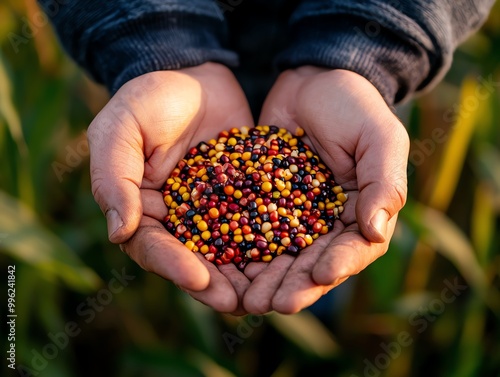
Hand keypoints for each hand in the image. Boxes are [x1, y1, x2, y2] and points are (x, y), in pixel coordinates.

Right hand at [87, 63, 253, 313]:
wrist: (194, 75)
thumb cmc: (149, 99)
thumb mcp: (120, 128)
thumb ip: (114, 176)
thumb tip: (118, 231)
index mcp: (142, 209)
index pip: (153, 246)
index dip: (172, 264)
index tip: (197, 278)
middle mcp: (178, 219)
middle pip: (193, 260)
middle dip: (214, 284)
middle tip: (236, 303)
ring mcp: (214, 211)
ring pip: (228, 252)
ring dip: (245, 276)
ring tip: (265, 295)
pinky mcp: (246, 198)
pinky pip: (258, 225)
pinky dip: (272, 244)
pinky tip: (290, 259)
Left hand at [242, 67, 408, 313]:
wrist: (313, 79)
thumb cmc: (355, 106)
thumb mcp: (380, 137)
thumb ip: (384, 183)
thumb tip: (377, 232)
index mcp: (361, 213)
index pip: (354, 248)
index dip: (339, 264)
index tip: (321, 273)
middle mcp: (327, 222)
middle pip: (313, 262)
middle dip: (295, 284)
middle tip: (274, 304)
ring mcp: (293, 215)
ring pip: (280, 255)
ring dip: (265, 279)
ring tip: (248, 300)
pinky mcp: (262, 202)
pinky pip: (251, 229)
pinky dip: (240, 249)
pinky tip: (225, 265)